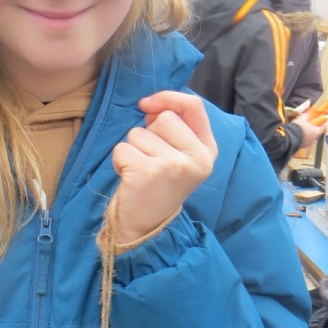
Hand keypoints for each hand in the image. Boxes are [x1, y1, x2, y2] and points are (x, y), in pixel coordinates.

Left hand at [108, 91, 217, 246]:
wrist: (146, 228)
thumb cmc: (158, 187)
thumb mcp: (177, 156)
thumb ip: (172, 127)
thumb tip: (150, 104)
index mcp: (207, 151)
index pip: (194, 106)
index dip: (168, 98)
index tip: (148, 104)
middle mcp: (196, 158)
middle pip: (163, 118)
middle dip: (147, 134)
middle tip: (150, 161)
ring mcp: (173, 165)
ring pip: (138, 133)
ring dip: (132, 150)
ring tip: (141, 173)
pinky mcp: (148, 172)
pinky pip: (122, 149)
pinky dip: (119, 162)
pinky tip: (131, 179)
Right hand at [296, 117, 325, 148]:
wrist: (289, 138)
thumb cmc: (298, 127)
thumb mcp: (302, 119)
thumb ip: (306, 116)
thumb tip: (307, 115)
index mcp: (316, 132)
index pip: (323, 128)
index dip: (322, 124)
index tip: (320, 121)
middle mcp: (314, 139)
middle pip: (316, 133)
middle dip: (313, 129)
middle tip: (309, 125)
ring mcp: (308, 144)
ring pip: (310, 138)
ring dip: (308, 134)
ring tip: (302, 130)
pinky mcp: (302, 147)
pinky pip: (304, 141)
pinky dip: (303, 138)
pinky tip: (298, 135)